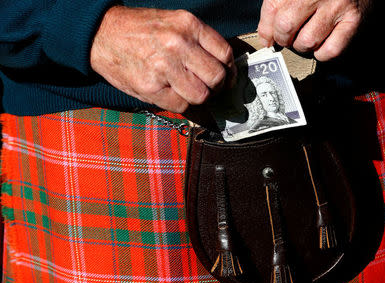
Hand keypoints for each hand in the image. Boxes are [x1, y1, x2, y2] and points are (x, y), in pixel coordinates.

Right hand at [90, 6, 235, 112]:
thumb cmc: (139, 29)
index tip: (227, 77)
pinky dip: (181, 104)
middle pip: (216, 78)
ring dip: (198, 97)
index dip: (230, 71)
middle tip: (210, 88)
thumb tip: (221, 66)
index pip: (225, 54)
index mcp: (188, 25)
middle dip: (217, 87)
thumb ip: (198, 41)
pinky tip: (172, 93)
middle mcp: (179, 44)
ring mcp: (164, 67)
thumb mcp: (173, 22)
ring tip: (189, 91)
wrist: (102, 34)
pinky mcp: (151, 88)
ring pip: (201, 95)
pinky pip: (181, 106)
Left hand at [258, 0, 370, 60]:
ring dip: (303, 46)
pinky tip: (322, 43)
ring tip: (307, 37)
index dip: (266, 28)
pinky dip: (322, 53)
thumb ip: (279, 3)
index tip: (268, 38)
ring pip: (306, 42)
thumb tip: (266, 35)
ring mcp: (337, 6)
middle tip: (288, 37)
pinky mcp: (353, 21)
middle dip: (283, 38)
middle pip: (286, 26)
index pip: (272, 8)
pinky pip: (330, 50)